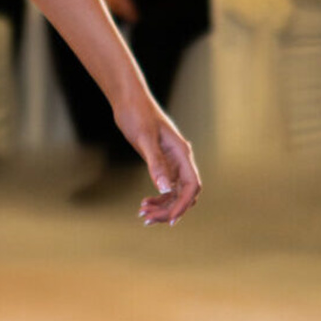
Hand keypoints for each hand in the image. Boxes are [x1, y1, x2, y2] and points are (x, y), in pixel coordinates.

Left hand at [113, 95, 200, 225]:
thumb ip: (156, 164)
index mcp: (182, 153)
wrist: (128, 100)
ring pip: (174, 192)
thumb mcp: (144, 139)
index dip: (183, 204)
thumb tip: (165, 189)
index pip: (192, 186)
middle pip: (184, 193)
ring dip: (162, 205)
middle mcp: (180, 159)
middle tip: (147, 219)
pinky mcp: (160, 161)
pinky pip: (165, 185)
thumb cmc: (137, 114)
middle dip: (169, 208)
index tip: (170, 220)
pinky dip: (157, 197)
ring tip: (143, 215)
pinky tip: (144, 204)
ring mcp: (171, 161)